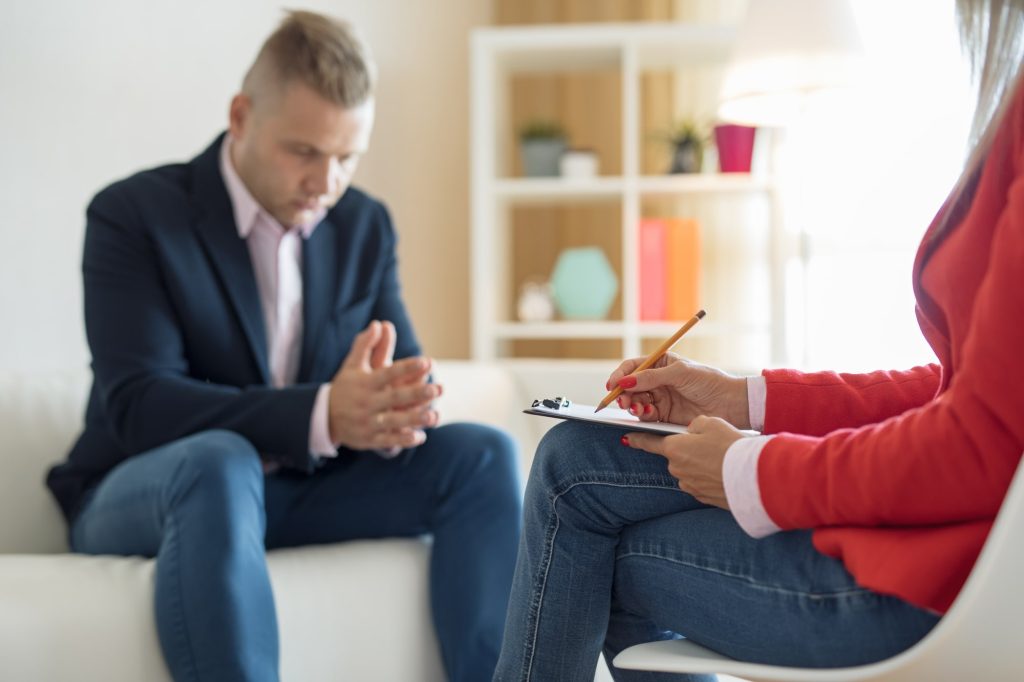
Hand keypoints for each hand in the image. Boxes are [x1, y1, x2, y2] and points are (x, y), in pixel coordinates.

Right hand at [328, 320, 440, 450]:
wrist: (324, 417)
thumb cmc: (345, 387)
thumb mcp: (352, 365)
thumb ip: (366, 345)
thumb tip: (379, 324)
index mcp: (365, 383)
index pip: (388, 373)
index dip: (407, 367)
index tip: (426, 361)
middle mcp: (367, 402)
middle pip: (394, 398)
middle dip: (417, 394)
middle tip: (437, 389)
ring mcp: (367, 422)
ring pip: (393, 421)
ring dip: (414, 420)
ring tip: (434, 416)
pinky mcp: (369, 439)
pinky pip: (387, 440)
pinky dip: (403, 440)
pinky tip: (420, 436)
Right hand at [607, 353, 749, 428]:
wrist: (730, 403)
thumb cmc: (708, 381)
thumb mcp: (679, 373)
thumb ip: (650, 377)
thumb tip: (624, 381)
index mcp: (661, 363)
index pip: (633, 366)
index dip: (620, 375)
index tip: (612, 385)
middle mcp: (657, 380)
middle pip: (630, 386)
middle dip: (623, 393)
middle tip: (622, 400)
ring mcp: (660, 398)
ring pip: (636, 401)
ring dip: (632, 404)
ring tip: (638, 407)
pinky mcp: (665, 415)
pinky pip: (646, 415)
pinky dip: (642, 414)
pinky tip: (646, 413)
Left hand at [622, 416, 743, 508]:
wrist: (754, 476)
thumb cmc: (731, 445)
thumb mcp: (711, 422)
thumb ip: (693, 425)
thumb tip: (690, 432)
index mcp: (674, 449)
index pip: (649, 443)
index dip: (638, 439)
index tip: (626, 438)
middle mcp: (677, 470)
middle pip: (676, 456)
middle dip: (688, 450)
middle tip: (711, 444)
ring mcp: (690, 486)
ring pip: (689, 470)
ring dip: (700, 464)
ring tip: (723, 458)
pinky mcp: (703, 498)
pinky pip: (701, 483)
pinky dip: (710, 477)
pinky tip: (726, 471)